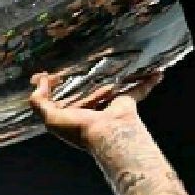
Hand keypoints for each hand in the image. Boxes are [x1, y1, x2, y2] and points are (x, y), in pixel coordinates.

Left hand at [27, 71, 161, 152]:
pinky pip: (138, 89)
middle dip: (84, 78)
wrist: (109, 134)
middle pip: (86, 91)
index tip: (51, 73)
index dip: (54, 86)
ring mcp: (110, 106)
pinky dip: (148, 82)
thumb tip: (39, 82)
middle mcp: (91, 111)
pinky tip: (155, 72)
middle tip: (81, 60)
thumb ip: (39, 102)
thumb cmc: (80, 129)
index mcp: (73, 116)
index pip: (62, 99)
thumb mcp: (50, 118)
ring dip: (115, 77)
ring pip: (111, 88)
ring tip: (116, 60)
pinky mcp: (127, 102)